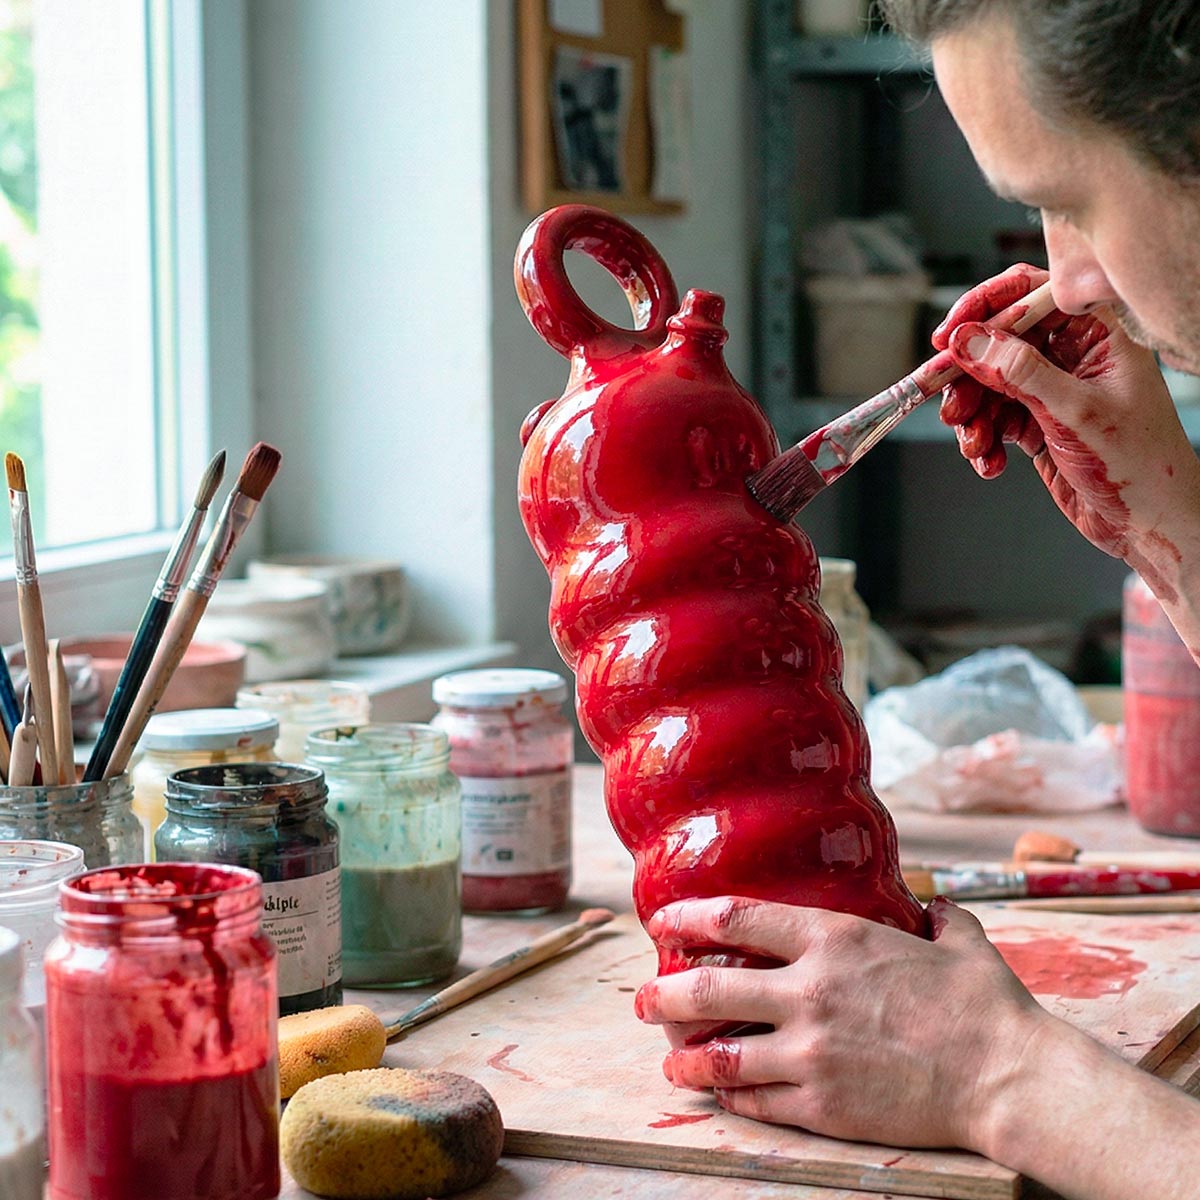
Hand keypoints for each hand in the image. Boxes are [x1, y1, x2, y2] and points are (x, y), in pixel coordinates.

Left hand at [634, 896, 1054, 1151]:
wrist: (1007, 1077)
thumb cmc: (984, 1005)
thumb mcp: (956, 940)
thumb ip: (933, 915)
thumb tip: (928, 903)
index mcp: (833, 938)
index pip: (737, 918)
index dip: (689, 918)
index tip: (662, 921)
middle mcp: (809, 991)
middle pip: (706, 988)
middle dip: (663, 994)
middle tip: (642, 999)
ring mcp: (809, 1051)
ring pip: (719, 1053)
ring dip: (683, 1055)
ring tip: (669, 1059)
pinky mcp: (821, 1104)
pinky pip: (754, 1100)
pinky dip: (730, 1095)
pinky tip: (719, 1092)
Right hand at [934, 265, 1199, 576]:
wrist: (1149, 522)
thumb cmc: (1138, 463)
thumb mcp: (1074, 412)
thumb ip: (1020, 372)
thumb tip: (969, 341)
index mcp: (1097, 333)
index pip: (1031, 295)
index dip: (985, 309)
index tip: (948, 337)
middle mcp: (1072, 354)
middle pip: (998, 343)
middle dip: (967, 376)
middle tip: (948, 405)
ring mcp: (1052, 389)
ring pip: (988, 384)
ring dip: (972, 415)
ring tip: (972, 444)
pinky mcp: (1038, 422)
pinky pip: (993, 419)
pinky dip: (983, 440)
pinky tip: (990, 463)